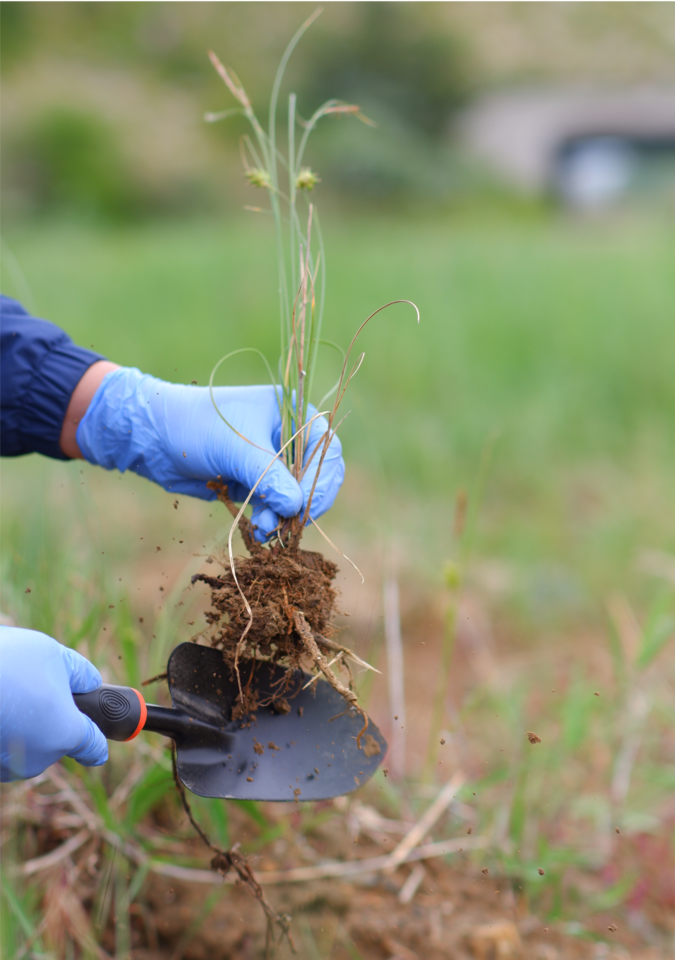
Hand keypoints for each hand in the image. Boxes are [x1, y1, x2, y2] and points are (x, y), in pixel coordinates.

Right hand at [0, 628, 107, 781]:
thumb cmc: (9, 664)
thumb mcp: (54, 655)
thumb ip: (80, 673)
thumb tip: (90, 683)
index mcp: (66, 733)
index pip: (93, 747)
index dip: (99, 740)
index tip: (101, 744)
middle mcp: (39, 759)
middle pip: (56, 738)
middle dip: (50, 717)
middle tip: (32, 688)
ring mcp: (7, 766)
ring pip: (26, 742)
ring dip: (22, 724)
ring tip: (6, 692)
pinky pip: (2, 745)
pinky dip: (1, 729)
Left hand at [76, 368, 343, 541]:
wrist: (153, 438)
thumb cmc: (195, 427)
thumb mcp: (236, 449)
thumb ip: (270, 477)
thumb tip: (297, 507)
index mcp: (291, 412)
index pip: (326, 448)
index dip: (323, 480)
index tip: (307, 506)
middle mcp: (286, 434)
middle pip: (315, 475)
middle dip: (301, 502)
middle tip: (290, 524)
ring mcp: (270, 458)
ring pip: (292, 494)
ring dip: (282, 515)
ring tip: (266, 530)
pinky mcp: (253, 479)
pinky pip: (273, 503)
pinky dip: (269, 517)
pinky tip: (260, 528)